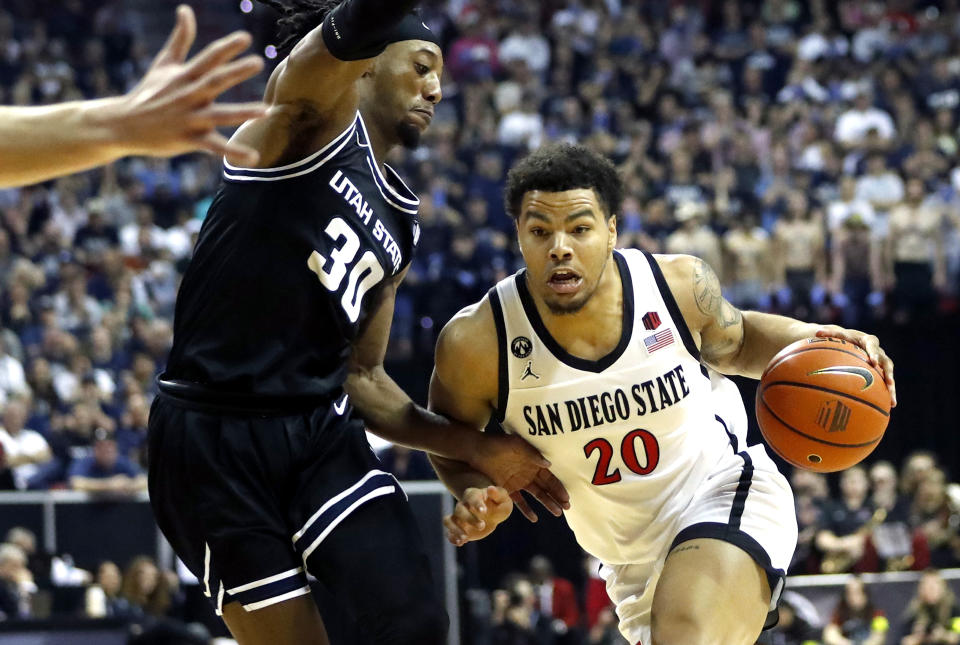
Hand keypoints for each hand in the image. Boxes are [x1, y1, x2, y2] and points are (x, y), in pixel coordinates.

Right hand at [104, 5, 266, 164]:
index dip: (226, 48)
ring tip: (265, 110)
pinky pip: (215, 147)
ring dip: (242, 112)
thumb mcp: (164, 64)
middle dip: (236, 71)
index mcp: (185, 76)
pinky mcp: (189, 139)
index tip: (245, 38)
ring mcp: (190, 118)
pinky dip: (234, 152)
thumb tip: (185, 9)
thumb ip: (180, 38)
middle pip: (215, 81)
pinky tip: (254, 158)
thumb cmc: (148, 93)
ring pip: (219, 115)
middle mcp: (189, 95)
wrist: (122, 125)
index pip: (208, 58)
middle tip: (258, 62)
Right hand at [443, 486, 512, 545]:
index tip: (484, 511)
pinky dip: (452, 537)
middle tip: (482, 526)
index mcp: (473, 495)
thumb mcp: (503, 499)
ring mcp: (458, 517)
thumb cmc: (498, 505)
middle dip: (469, 519)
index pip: (471, 497)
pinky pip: (449, 532)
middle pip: (459, 510)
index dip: (476, 503)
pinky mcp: (458, 528)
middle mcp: (463, 505)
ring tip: (464, 538)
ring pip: (449, 520)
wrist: (492, 515)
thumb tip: (490, 488)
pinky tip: (460, 543)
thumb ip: (498, 494)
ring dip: (455, 529)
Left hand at [469, 434, 569, 517]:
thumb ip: (531, 454)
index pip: (550, 477)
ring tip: (557, 513)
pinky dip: (526, 510)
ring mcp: (518, 482)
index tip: (567, 497)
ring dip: (547, 504)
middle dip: (557, 497)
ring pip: (536, 495)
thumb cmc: (498, 444)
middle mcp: (528, 473)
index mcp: (533, 462)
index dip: (558, 487)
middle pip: (546, 487)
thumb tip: (549, 464)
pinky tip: (534, 519)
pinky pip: (519, 502)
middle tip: (566, 508)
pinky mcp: (507, 489)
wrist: (477, 450)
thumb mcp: (516, 446)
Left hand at [815, 326, 896, 406]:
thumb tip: (817, 332)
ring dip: (891, 387)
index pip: (873, 346)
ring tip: (892, 401)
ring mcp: (881, 362)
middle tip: (888, 381)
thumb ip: (829, 333)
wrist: (852, 341)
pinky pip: (885, 382)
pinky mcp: (881, 371)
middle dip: (888, 373)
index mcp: (869, 341)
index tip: (873, 362)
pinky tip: (889, 405)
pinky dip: (888, 392)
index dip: (874, 354)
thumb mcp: (837, 334)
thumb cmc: (843, 337)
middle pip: (886, 362)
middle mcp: (878, 351)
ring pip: (889, 374)